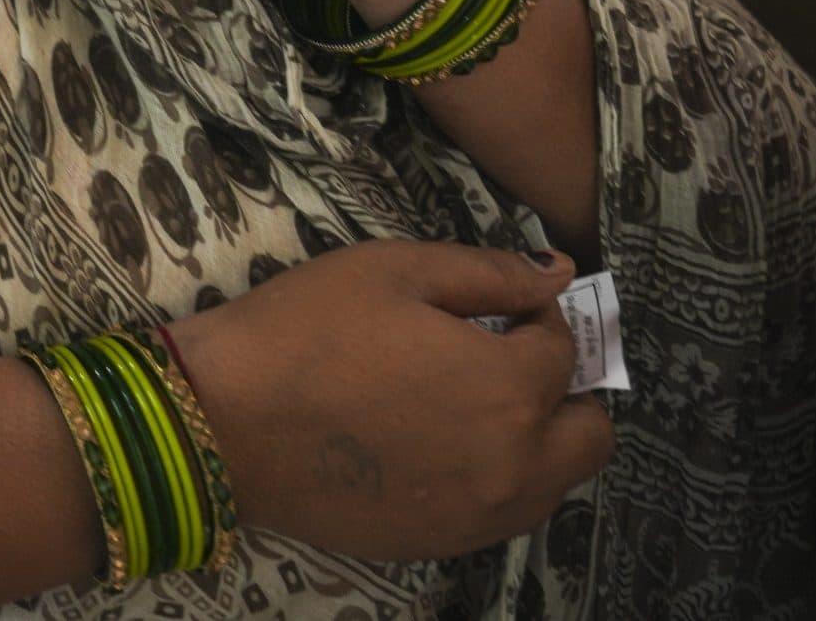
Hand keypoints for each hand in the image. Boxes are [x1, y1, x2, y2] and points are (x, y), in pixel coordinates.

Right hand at [170, 241, 614, 562]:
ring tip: (468, 404)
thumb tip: (556, 272)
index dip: (534, 313)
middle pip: (591, 434)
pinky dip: (493, 476)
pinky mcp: (443, 543)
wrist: (224, 424)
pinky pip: (503, 511)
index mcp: (508, 387)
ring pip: (556, 481)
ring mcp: (482, 514)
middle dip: (564, 390)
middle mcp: (516, 463)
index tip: (496, 302)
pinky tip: (433, 444)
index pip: (562, 347)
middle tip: (506, 360)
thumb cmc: (305, 331)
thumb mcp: (391, 271)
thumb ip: (486, 272)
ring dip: (537, 439)